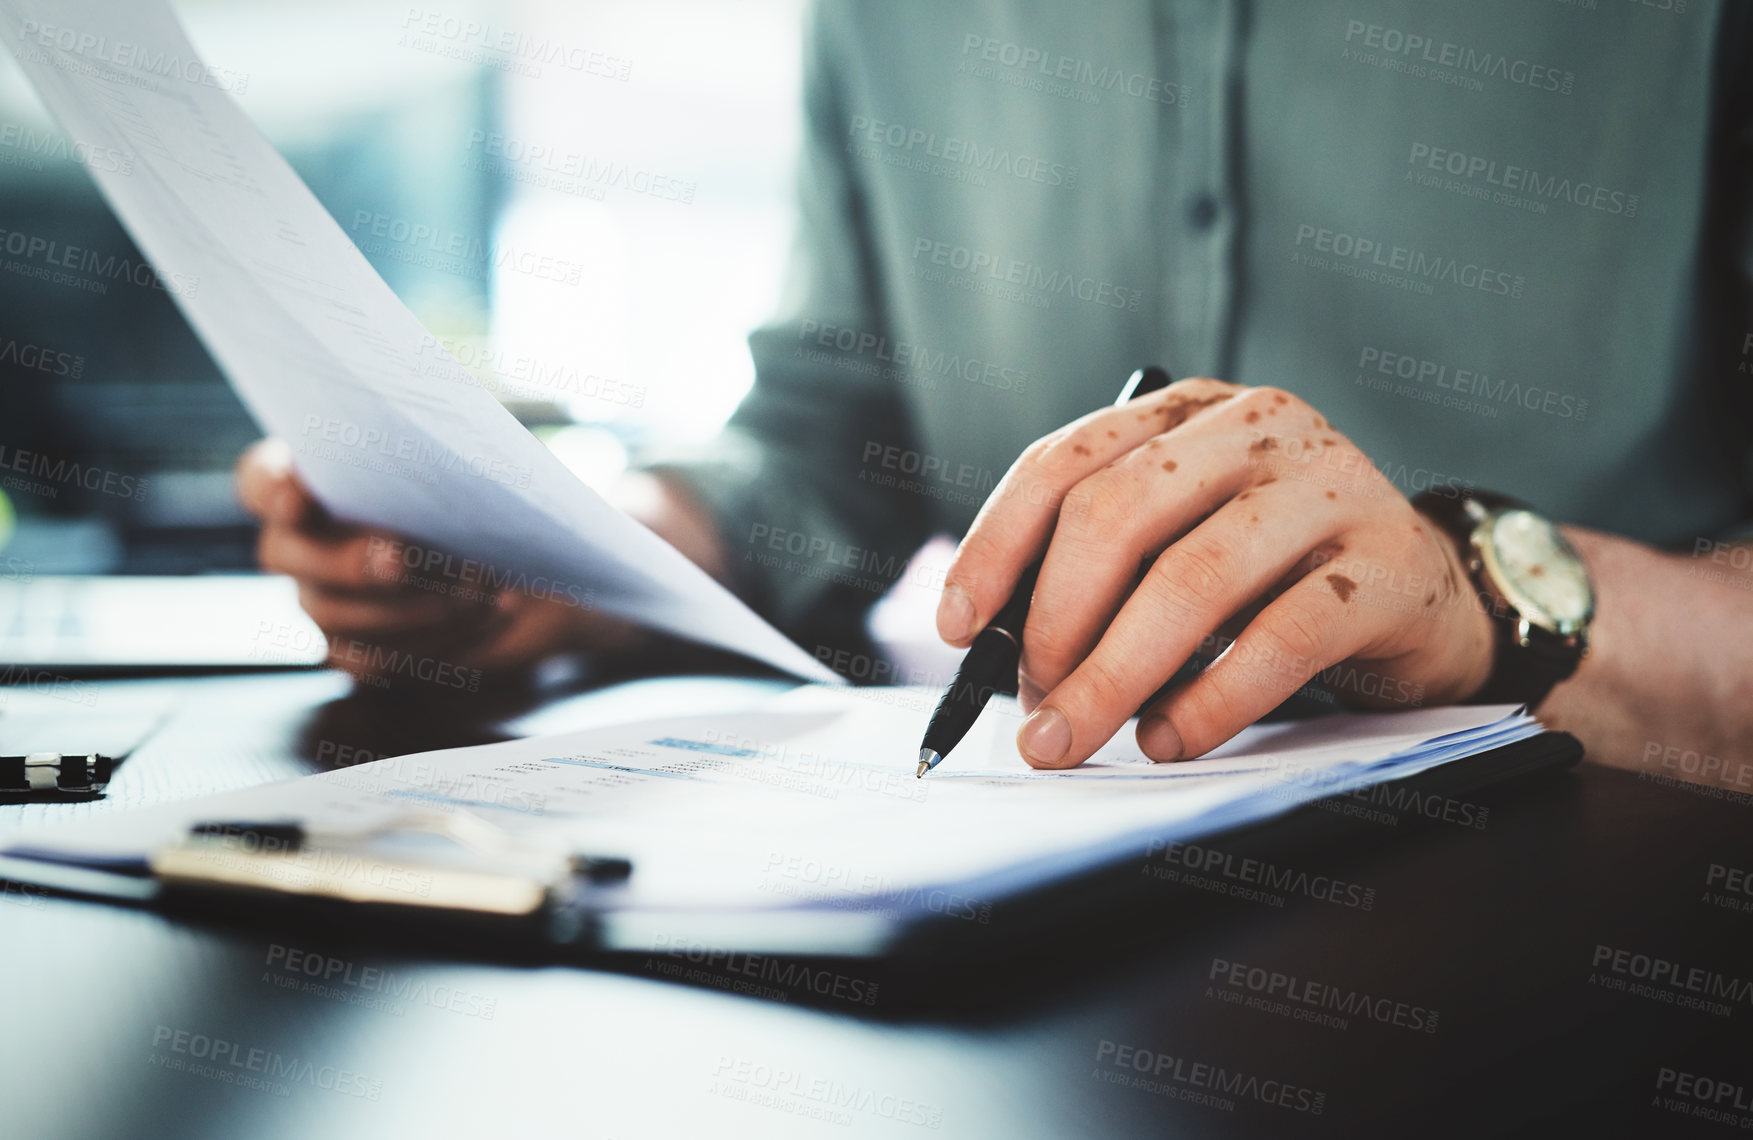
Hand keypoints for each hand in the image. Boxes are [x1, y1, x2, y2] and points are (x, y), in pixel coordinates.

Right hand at [235, 439, 642, 684]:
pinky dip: (438, 638)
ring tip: (477, 583)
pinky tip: (489, 611)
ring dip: (411, 603)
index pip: (262, 481)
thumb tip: (448, 459)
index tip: (299, 498)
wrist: (529, 559)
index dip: (272, 489)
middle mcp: (300, 543)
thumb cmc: (486, 494)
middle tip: (402, 558)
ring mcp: (322, 602)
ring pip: (334, 615)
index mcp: (315, 478)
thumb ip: (440, 455)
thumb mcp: (471, 462)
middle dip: (348, 559)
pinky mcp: (357, 651)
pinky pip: (375, 659)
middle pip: (285, 556)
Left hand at [935, 380, 1494, 766]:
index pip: (1065, 462)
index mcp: (1185, 413)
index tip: (957, 625)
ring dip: (1114, 675)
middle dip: (1053, 625)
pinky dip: (1210, 701)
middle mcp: (1254, 428)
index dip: (997, 546)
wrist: (1429, 590)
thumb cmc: (1276, 573)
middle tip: (1033, 704)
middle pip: (1116, 516)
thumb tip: (1002, 653)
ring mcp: (1327, 488)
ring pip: (1191, 580)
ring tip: (1076, 736)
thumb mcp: (1181, 543)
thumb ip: (1104, 571)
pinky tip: (1171, 738)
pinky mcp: (1385, 565)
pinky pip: (1280, 640)